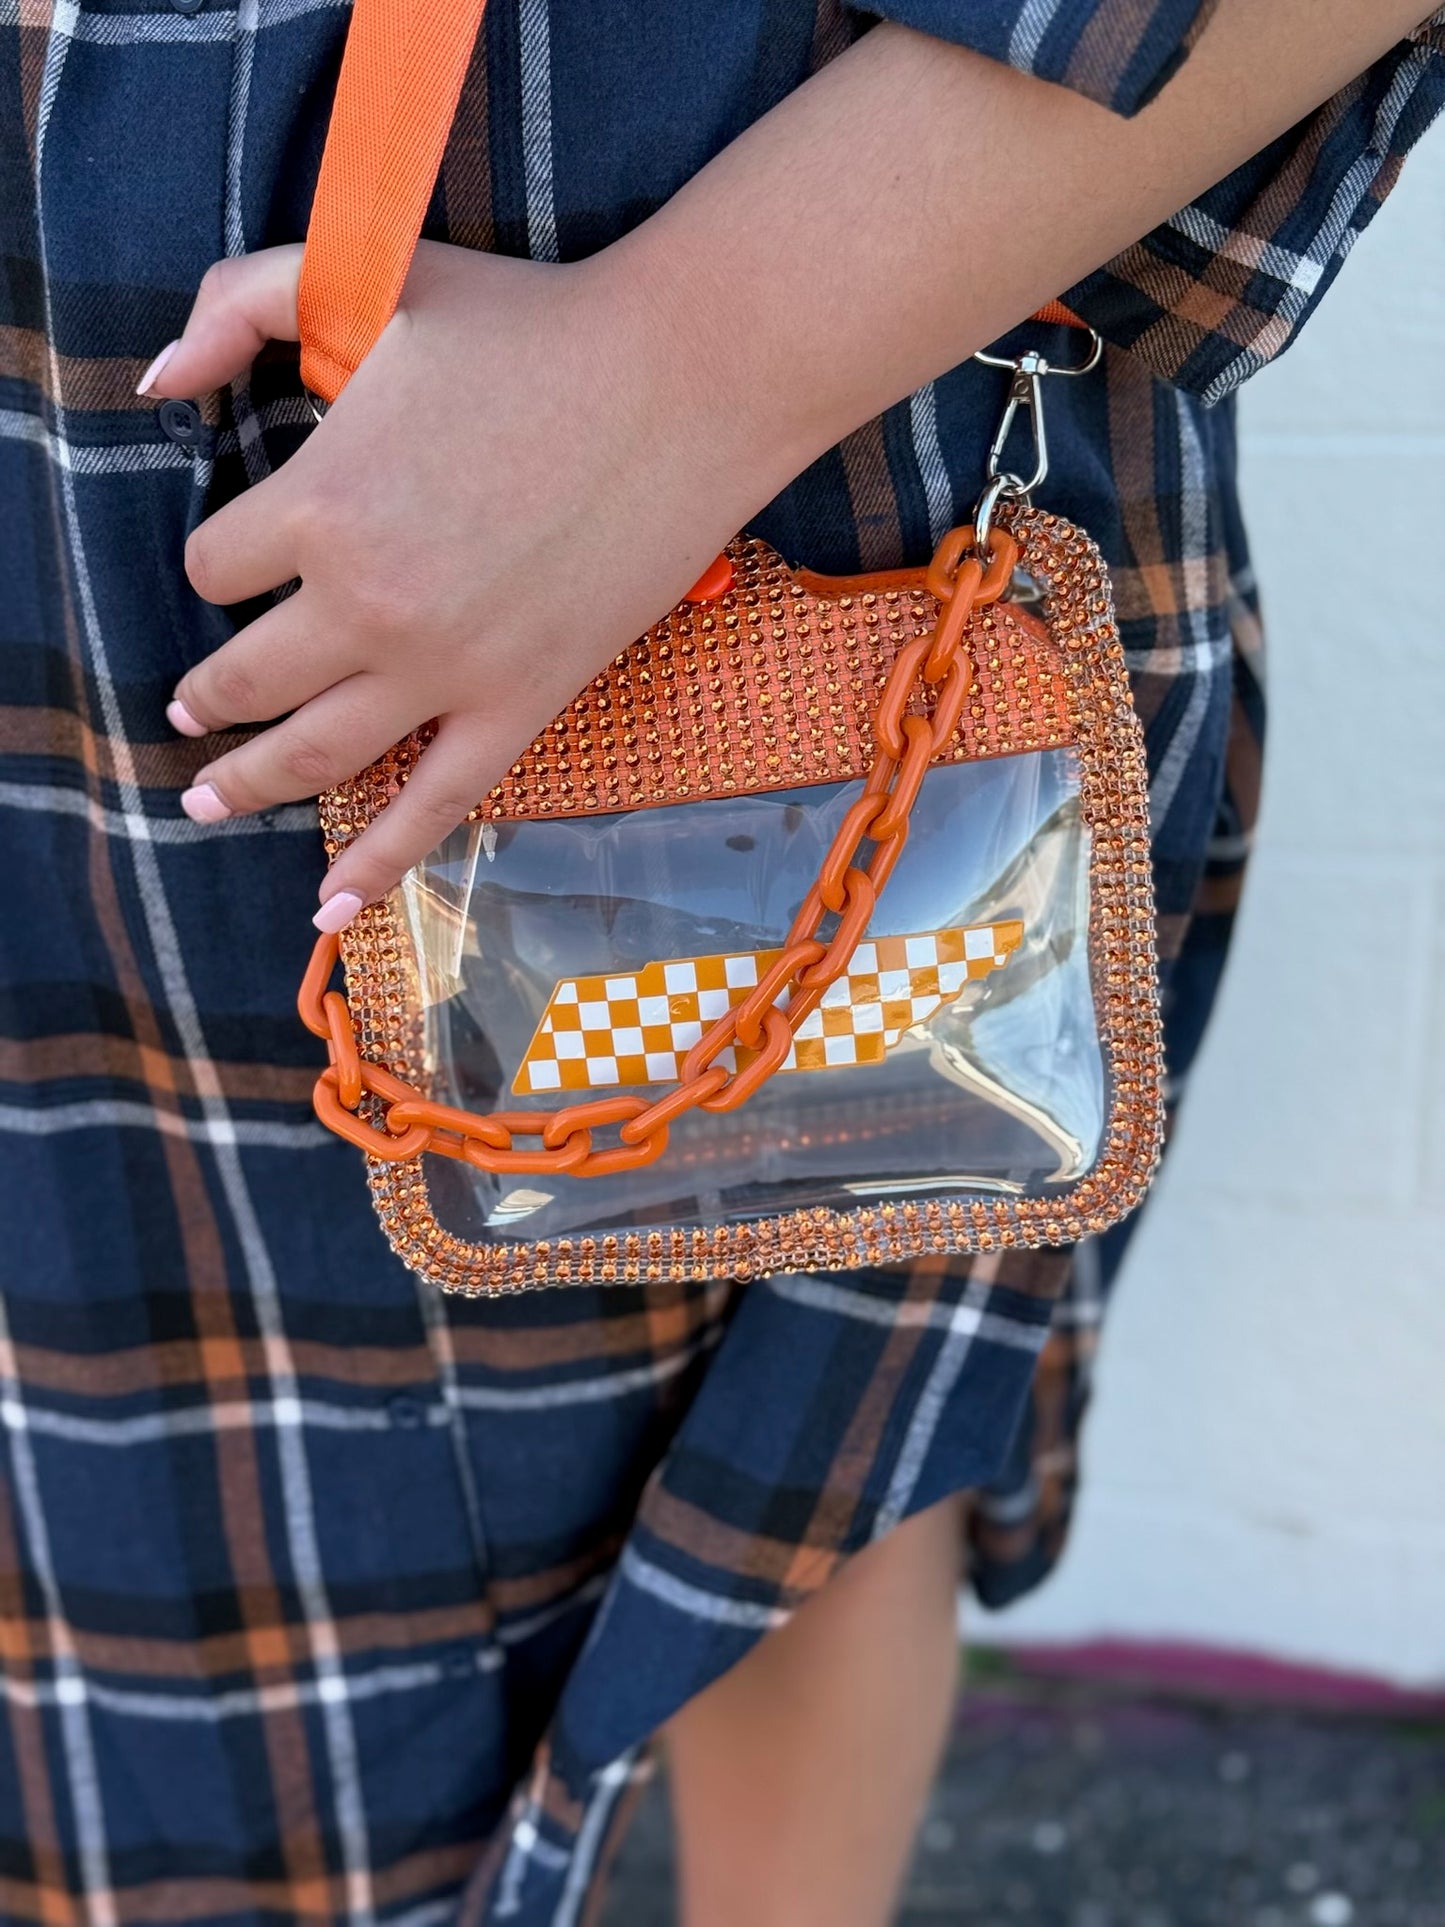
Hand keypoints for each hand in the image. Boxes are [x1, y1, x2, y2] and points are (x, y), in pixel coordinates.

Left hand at [144, 240, 761, 928]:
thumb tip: (153, 379)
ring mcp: (443, 670)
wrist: (686, 384)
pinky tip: (328, 908)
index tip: (241, 558)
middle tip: (190, 709)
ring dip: (246, 783)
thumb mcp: (373, 280)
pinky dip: (374, 865)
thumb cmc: (535, 326)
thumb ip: (239, 302)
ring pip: (313, 755)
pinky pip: (430, 810)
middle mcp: (366, 605)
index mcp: (318, 503)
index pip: (213, 566)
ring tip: (208, 800)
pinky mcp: (518, 707)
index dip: (216, 563)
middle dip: (205, 697)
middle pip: (243, 678)